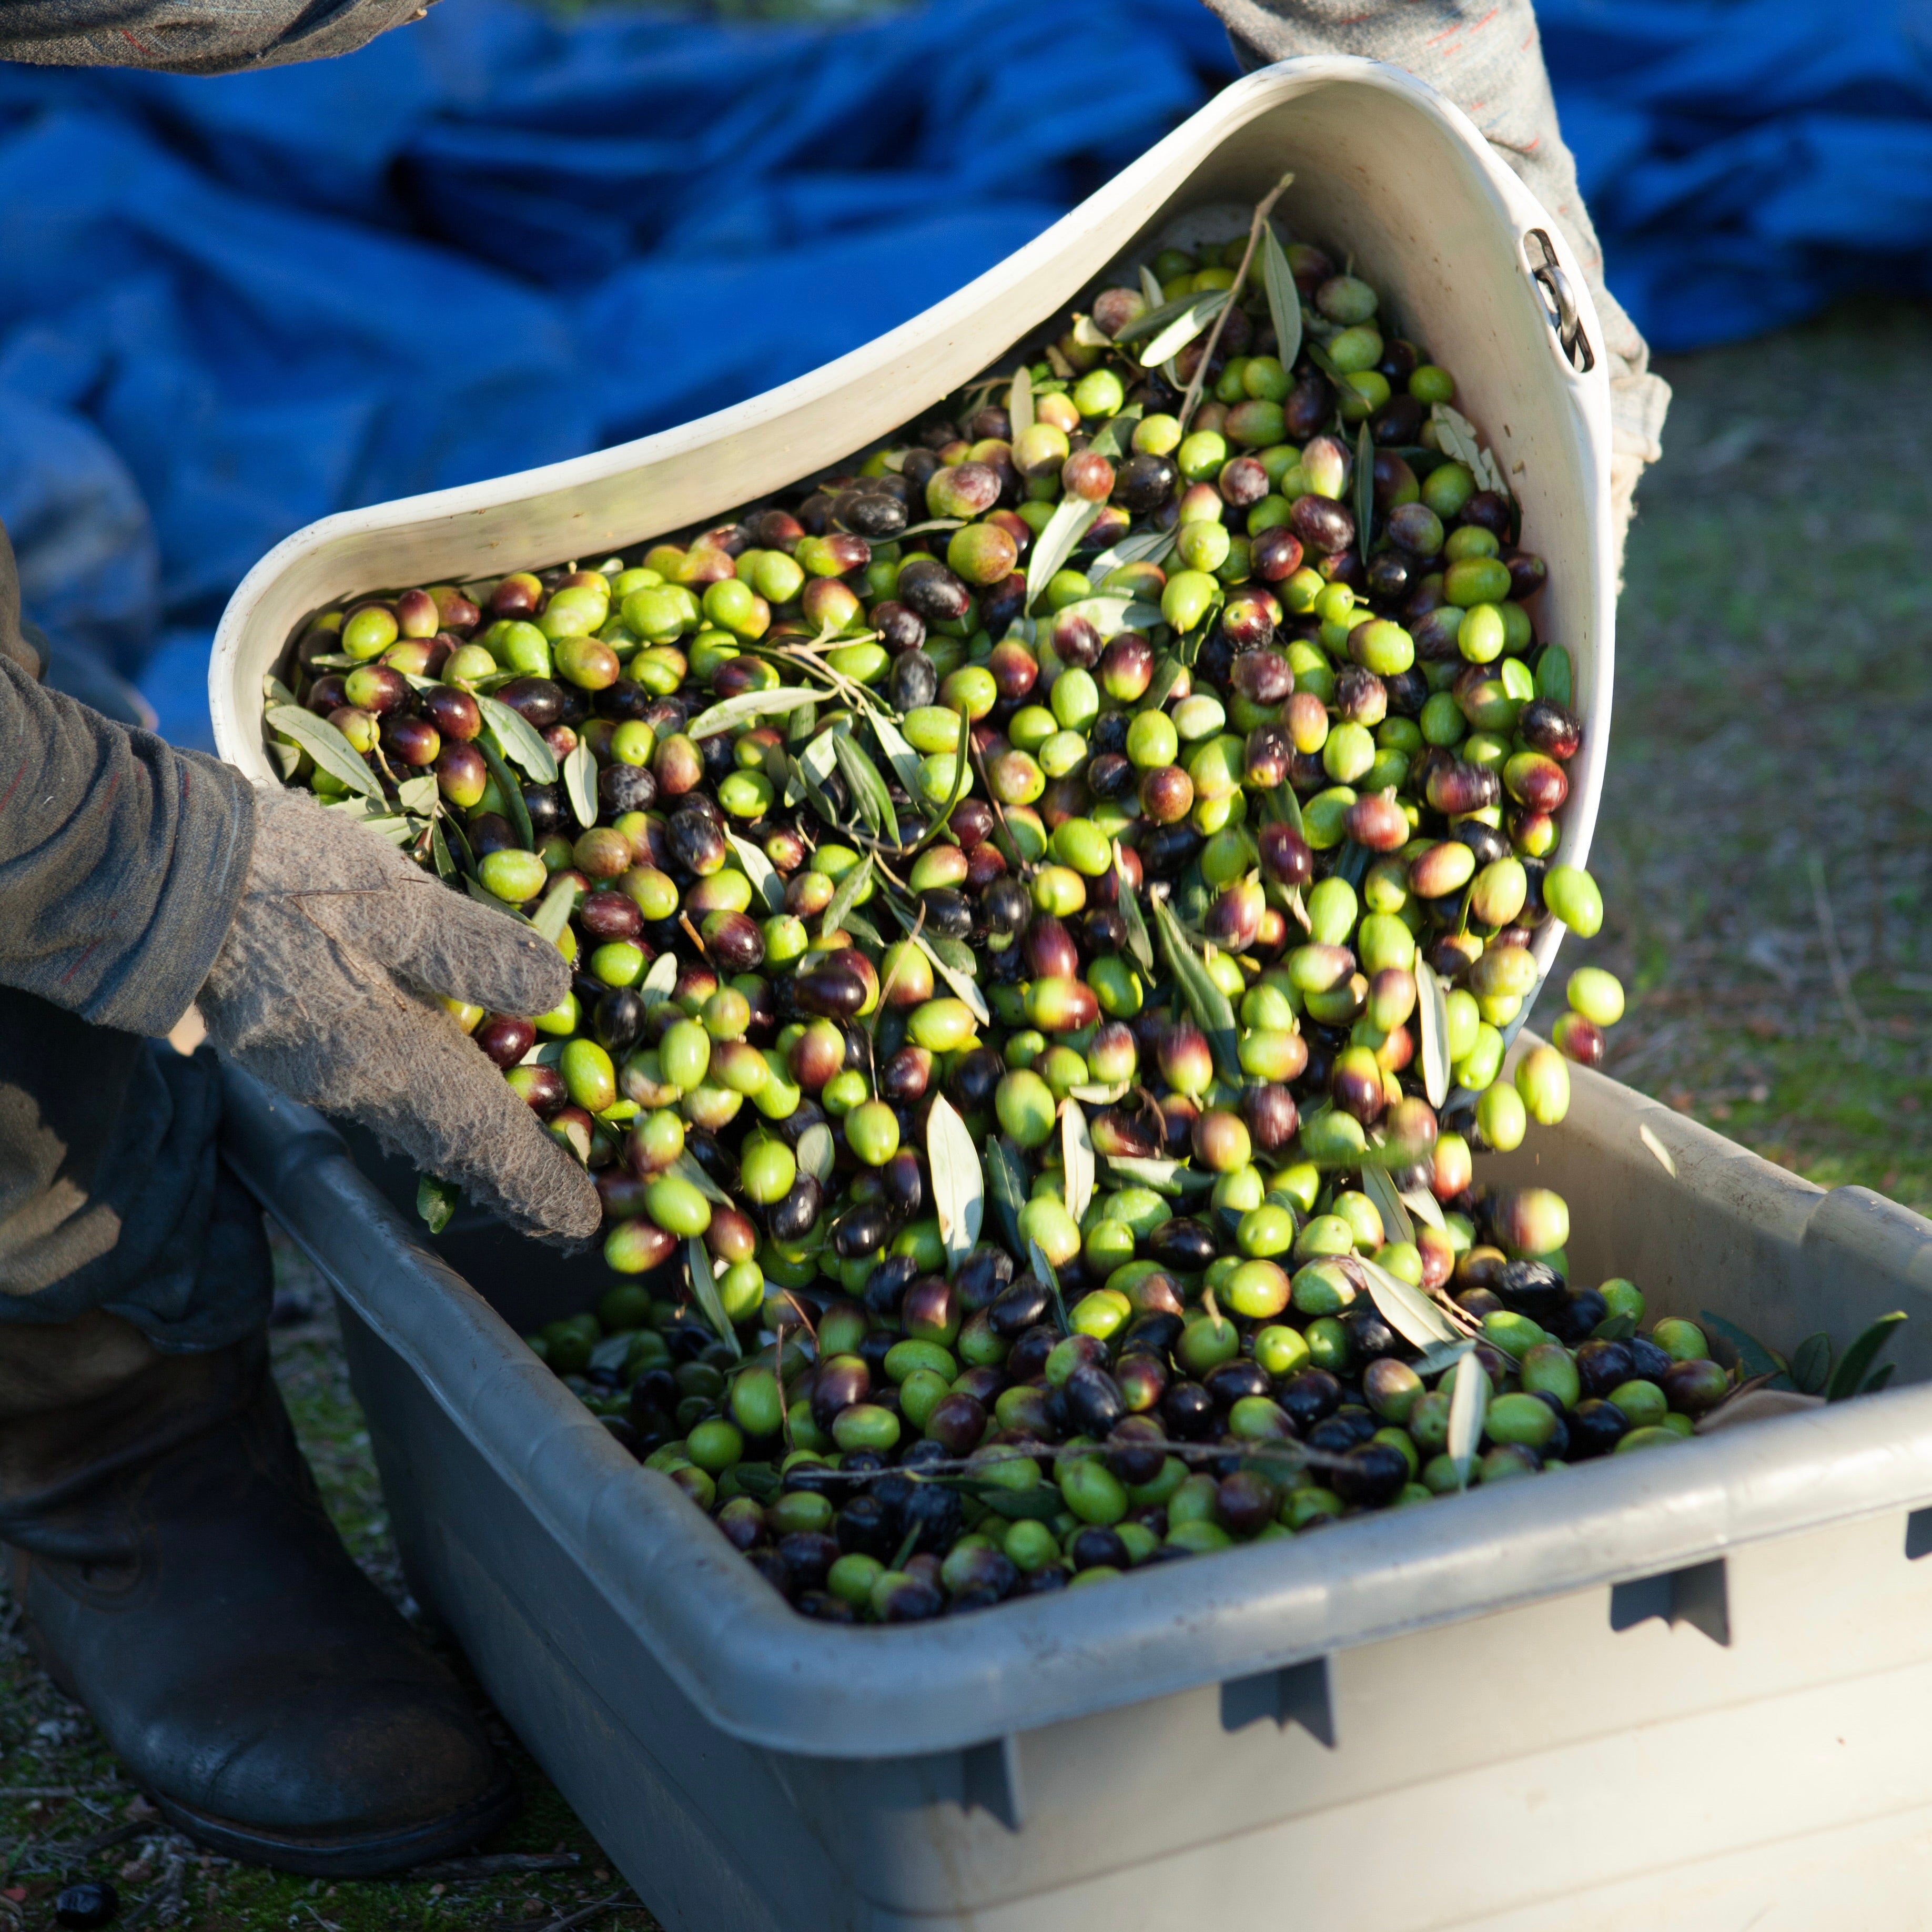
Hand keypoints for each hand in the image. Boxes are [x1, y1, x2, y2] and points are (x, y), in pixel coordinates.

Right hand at [200, 784, 600, 1242]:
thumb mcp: (390, 898)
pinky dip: (421, 1105)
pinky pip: (374, 1088)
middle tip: (558, 1213)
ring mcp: (312, 1064)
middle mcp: (351, 1079)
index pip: (477, 1134)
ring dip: (465, 1144)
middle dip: (506, 1177)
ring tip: (515, 1169)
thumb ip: (470, 948)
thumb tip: (554, 993)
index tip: (577, 1223)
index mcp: (385, 1052)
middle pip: (447, 1140)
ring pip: (411, 1117)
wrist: (154, 872)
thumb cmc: (281, 877)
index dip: (532, 1179)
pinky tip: (437, 1102)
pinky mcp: (286, 1038)